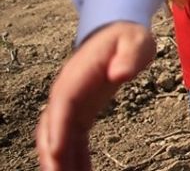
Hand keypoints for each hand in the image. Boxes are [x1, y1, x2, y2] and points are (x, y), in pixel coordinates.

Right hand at [37, 22, 154, 170]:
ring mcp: (71, 106)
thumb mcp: (136, 42)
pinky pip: (73, 141)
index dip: (57, 128)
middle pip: (52, 128)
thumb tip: (120, 75)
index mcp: (77, 77)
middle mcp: (67, 95)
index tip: (56, 151)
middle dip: (52, 155)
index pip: (62, 105)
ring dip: (61, 162)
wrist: (117, 33)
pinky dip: (75, 160)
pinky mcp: (80, 115)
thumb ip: (130, 56)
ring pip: (59, 139)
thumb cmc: (128, 38)